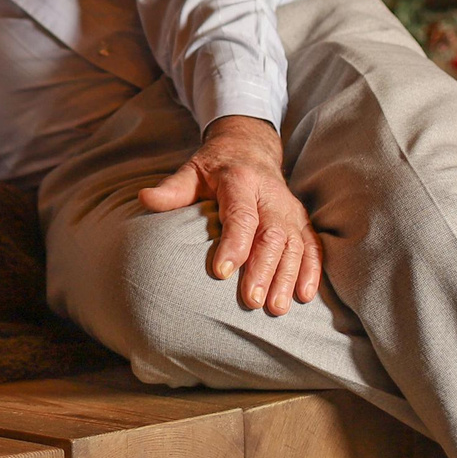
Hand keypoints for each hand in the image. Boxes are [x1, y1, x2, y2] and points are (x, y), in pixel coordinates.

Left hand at [136, 115, 321, 316]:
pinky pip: (312, 246)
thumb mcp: (191, 171)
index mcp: (240, 181)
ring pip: (294, 244)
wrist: (250, 149)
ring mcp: (289, 209)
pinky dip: (311, 271)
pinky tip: (305, 295)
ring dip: (287, 277)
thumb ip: (172, 189)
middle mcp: (270, 195)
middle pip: (271, 235)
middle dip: (263, 270)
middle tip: (251, 301)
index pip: (240, 215)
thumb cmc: (216, 167)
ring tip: (276, 308)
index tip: (221, 272)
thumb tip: (145, 198)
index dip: (234, 243)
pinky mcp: (301, 221)